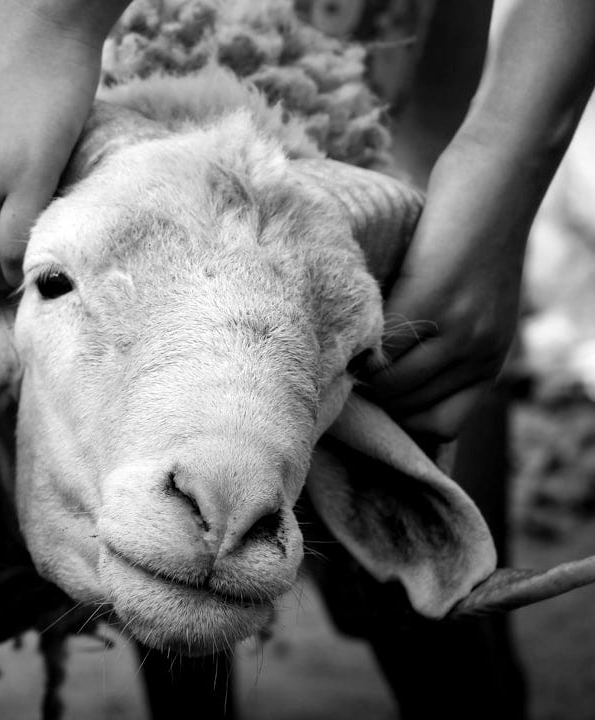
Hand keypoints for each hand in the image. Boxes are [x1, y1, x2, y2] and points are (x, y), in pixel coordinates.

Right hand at [362, 135, 535, 441]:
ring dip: (359, 376)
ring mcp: (459, 330)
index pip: (441, 426)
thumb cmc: (470, 238)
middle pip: (408, 409)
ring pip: (391, 384)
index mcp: (490, 361)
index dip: (401, 423)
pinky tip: (345, 328)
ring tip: (336, 357)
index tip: (371, 406)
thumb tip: (377, 377)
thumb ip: (436, 346)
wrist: (497, 182)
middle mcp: (480, 354)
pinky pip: (382, 345)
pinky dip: (358, 344)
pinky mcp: (432, 299)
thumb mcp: (466, 308)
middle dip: (371, 401)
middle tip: (339, 381)